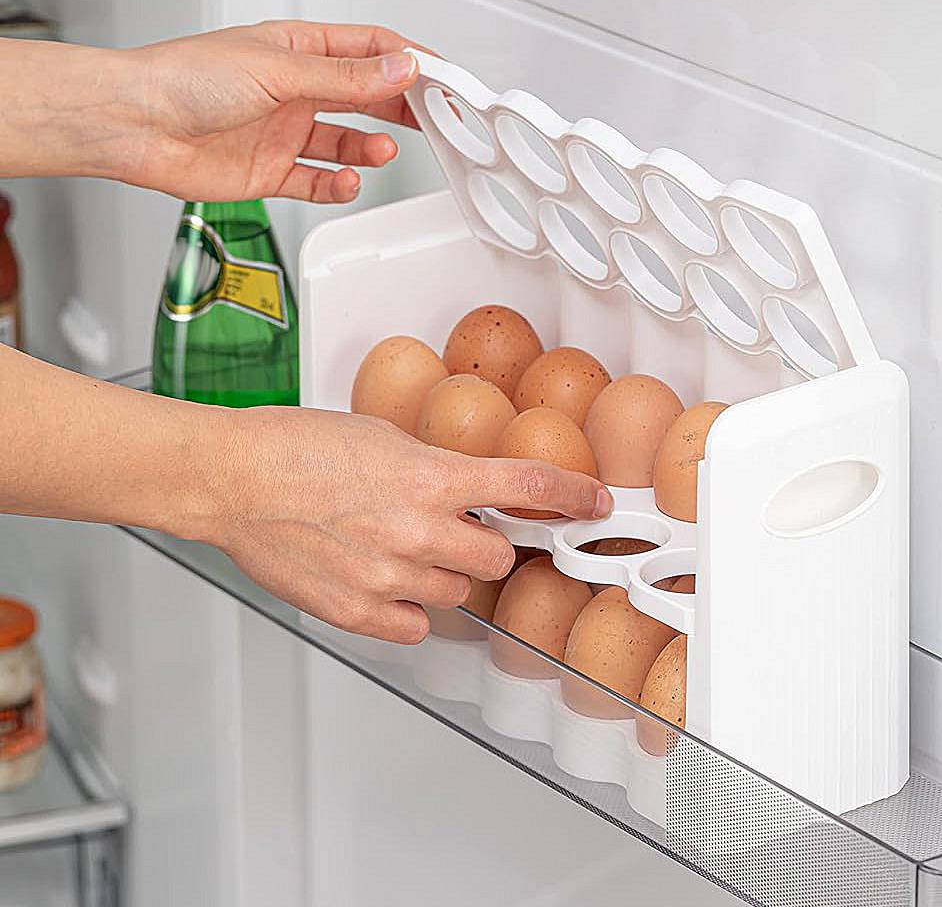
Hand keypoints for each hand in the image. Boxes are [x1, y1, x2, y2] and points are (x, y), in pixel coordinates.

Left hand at [124, 21, 422, 202]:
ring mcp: (285, 132)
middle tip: (433, 119)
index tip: (439, 77)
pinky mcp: (272, 171)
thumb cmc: (186, 79)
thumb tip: (398, 69)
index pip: (369, 50)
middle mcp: (295, 90)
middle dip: (400, 107)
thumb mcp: (279, 69)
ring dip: (369, 148)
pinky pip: (318, 181)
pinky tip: (346, 180)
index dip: (407, 62)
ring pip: (346, 141)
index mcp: (298, 49)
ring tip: (384, 150)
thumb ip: (344, 77)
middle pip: (365, 96)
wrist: (138, 126)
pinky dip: (337, 185)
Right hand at [212, 408, 613, 643]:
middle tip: (455, 528)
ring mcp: (389, 577)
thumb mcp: (380, 435)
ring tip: (397, 547)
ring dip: (443, 572)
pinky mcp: (357, 611)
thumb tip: (462, 487)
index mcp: (429, 478)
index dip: (572, 496)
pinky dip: (408, 606)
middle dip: (487, 541)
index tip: (591, 503)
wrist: (232, 478)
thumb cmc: (293, 446)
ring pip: (458, 592)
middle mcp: (418, 531)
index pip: (528, 488)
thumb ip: (431, 467)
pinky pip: (414, 625)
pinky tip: (380, 579)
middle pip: (499, 555)